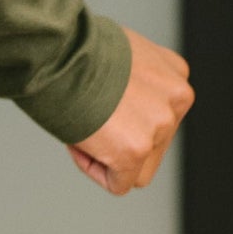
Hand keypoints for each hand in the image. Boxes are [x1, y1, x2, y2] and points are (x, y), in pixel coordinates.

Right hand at [69, 26, 190, 195]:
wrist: (55, 51)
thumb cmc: (72, 49)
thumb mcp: (121, 55)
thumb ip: (136, 81)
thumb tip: (122, 104)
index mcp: (175, 74)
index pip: (159, 116)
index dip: (123, 116)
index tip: (97, 101)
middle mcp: (177, 99)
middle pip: (153, 145)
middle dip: (119, 138)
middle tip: (88, 116)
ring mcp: (159, 126)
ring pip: (139, 169)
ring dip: (109, 156)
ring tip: (84, 127)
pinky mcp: (136, 150)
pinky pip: (118, 184)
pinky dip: (94, 170)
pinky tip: (79, 140)